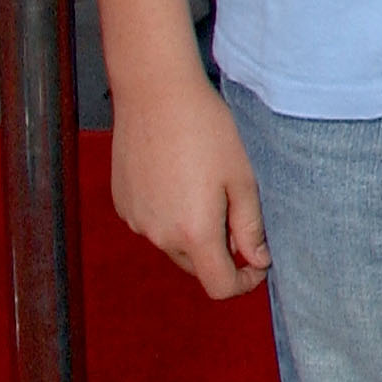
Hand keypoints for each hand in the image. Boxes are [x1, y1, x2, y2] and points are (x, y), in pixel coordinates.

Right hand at [109, 70, 269, 300]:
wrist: (156, 95)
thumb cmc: (207, 130)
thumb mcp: (242, 178)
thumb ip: (250, 227)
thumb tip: (258, 261)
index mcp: (194, 233)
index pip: (219, 286)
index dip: (243, 282)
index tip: (257, 263)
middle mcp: (159, 235)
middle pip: (196, 265)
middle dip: (220, 251)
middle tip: (235, 209)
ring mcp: (136, 221)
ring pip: (173, 243)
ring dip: (193, 231)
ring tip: (206, 184)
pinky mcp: (122, 204)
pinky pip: (153, 223)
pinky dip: (170, 214)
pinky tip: (180, 176)